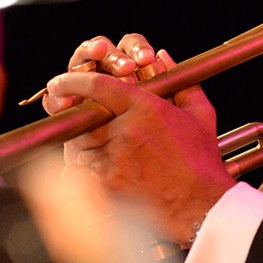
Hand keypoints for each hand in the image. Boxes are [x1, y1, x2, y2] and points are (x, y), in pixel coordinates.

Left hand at [43, 35, 236, 244]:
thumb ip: (180, 81)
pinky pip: (84, 172)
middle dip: (85, 123)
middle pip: (85, 118)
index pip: (98, 86)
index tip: (59, 81)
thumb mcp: (199, 114)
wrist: (202, 206)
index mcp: (145, 108)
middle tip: (93, 129)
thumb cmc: (201, 161)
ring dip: (87, 148)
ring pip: (81, 146)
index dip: (73, 81)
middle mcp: (126, 130)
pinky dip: (88, 173)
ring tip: (108, 156)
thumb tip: (162, 56)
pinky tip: (106, 176)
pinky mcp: (109, 185)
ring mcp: (115, 159)